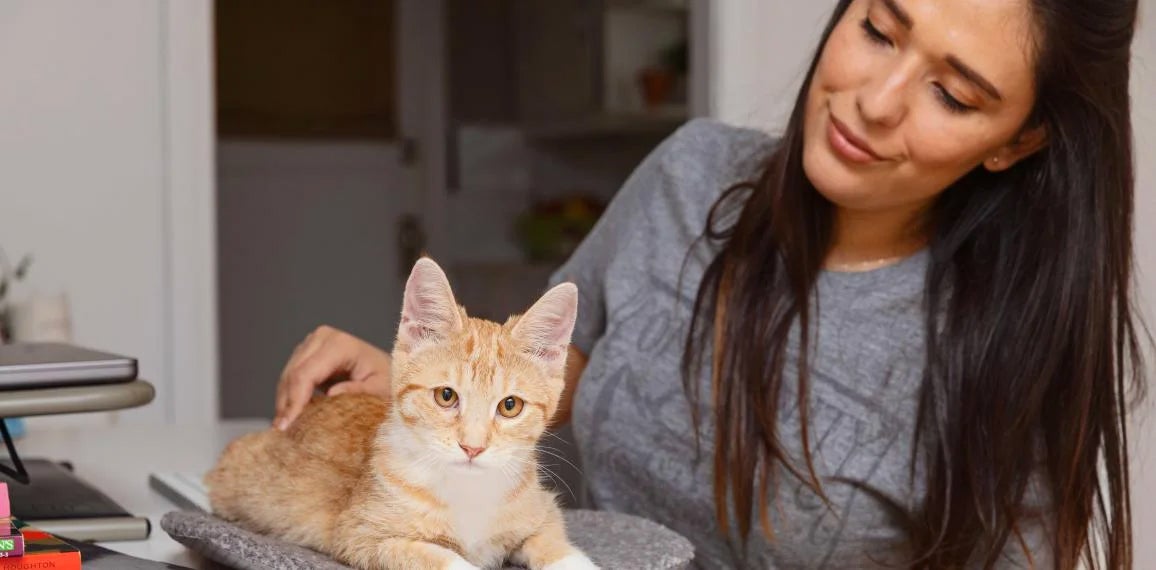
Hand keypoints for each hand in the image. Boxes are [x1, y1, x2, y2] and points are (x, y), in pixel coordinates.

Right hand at [273, 325, 392, 429]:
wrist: (388, 370)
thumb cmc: (387, 380)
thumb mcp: (381, 389)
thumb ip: (358, 391)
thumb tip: (331, 394)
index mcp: (340, 344)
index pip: (306, 373)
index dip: (295, 400)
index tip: (288, 425)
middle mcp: (322, 338)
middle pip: (293, 374)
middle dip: (285, 404)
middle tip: (282, 432)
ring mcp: (312, 343)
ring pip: (287, 375)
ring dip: (284, 402)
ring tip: (283, 428)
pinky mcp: (308, 353)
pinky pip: (291, 376)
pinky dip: (288, 396)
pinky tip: (289, 416)